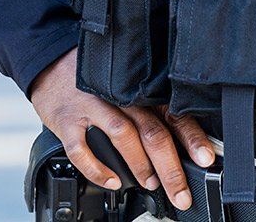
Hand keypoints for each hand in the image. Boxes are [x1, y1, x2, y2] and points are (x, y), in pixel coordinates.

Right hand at [28, 48, 214, 210]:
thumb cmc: (95, 79)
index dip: (191, 137)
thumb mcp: (127, 85)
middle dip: (170, 167)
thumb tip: (182, 142)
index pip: (173, 113)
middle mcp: (119, 95)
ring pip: (123, 136)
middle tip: (181, 193)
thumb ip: (150, 107)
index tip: (206, 159)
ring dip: (140, 165)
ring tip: (151, 183)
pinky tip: (111, 181)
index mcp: (139, 89)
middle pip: (152, 131)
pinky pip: (82, 149)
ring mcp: (92, 106)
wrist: (50, 63)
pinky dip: (97, 169)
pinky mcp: (66, 119)